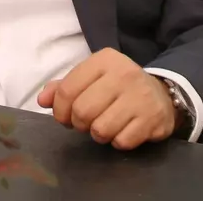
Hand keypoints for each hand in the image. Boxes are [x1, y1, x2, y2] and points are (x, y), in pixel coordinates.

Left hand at [37, 48, 178, 149]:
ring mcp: (140, 96)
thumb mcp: (91, 78)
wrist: (161, 93)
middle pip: (82, 111)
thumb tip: (42, 100)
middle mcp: (123, 74)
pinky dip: (118, 141)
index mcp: (103, 60)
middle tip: (85, 123)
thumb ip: (64, 87)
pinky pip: (122, 141)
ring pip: (101, 129)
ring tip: (104, 125)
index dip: (59, 110)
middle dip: (79, 124)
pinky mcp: (153, 118)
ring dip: (98, 134)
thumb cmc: (117, 86)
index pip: (67, 90)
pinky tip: (123, 130)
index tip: (64, 117)